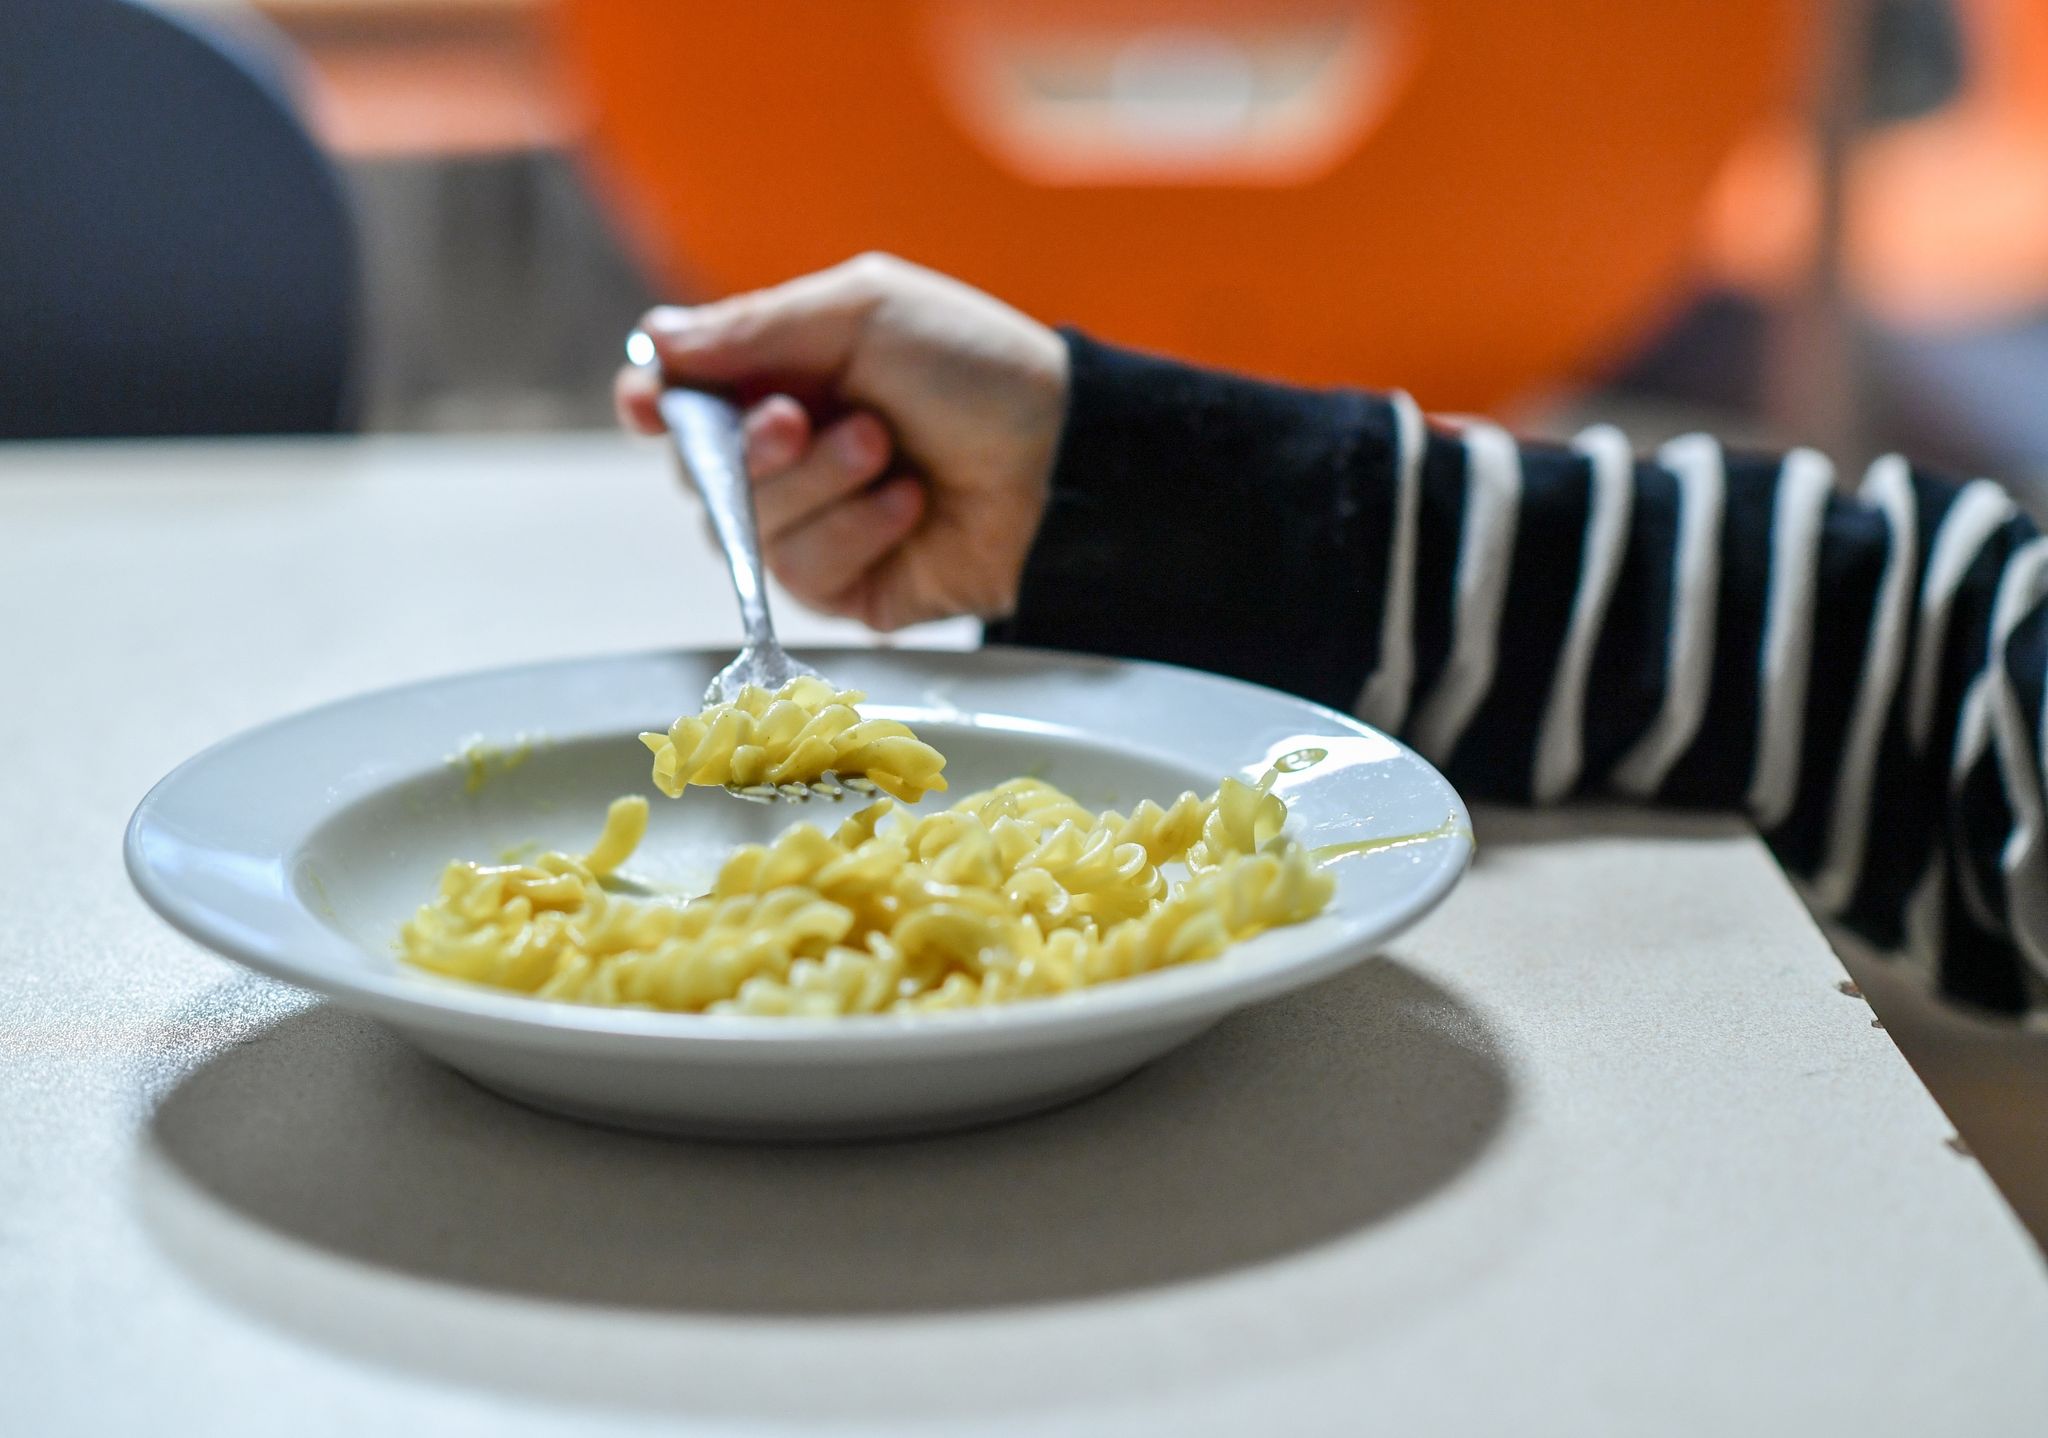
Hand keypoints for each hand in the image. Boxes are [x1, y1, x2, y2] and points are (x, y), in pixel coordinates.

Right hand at [617, 253, 1068, 630]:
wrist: (1061, 456)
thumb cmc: (974, 370)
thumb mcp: (864, 314)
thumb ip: (755, 328)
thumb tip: (655, 343)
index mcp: (783, 379)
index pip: (683, 400)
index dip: (654, 404)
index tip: (649, 403)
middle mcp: (789, 457)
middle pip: (700, 473)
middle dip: (751, 447)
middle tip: (803, 419)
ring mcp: (817, 527)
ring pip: (746, 530)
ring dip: (819, 485)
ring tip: (888, 452)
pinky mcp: (849, 590)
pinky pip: (803, 576)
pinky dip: (857, 532)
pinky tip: (910, 506)